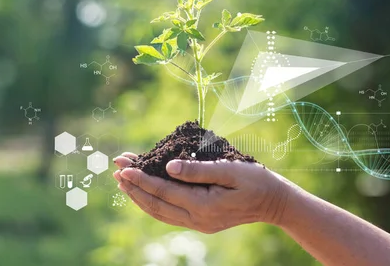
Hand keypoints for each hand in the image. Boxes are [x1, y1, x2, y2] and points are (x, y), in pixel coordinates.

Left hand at [112, 152, 290, 233]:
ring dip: (139, 197)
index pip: (163, 191)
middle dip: (133, 187)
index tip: (123, 166)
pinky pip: (169, 215)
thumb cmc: (255, 181)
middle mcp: (197, 219)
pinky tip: (145, 194)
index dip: (141, 179)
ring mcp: (198, 223)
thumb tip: (168, 168)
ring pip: (160, 213)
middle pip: (156, 204)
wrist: (274, 203)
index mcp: (203, 205)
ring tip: (123, 182)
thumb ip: (198, 170)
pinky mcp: (201, 222)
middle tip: (115, 170)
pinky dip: (153, 204)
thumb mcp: (229, 170)